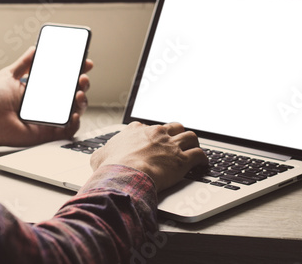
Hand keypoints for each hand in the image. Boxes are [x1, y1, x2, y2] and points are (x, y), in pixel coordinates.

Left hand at [0, 46, 93, 147]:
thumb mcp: (9, 75)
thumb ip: (24, 62)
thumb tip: (35, 48)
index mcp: (43, 88)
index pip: (66, 78)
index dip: (78, 70)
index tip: (85, 62)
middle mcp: (51, 102)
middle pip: (76, 92)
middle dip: (84, 83)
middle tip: (82, 77)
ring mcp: (53, 116)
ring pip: (77, 109)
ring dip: (83, 100)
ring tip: (78, 93)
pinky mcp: (52, 131)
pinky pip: (70, 128)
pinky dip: (76, 122)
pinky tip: (74, 114)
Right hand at [90, 122, 207, 191]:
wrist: (125, 174)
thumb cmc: (112, 166)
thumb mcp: (99, 156)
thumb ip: (102, 153)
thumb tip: (99, 156)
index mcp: (137, 130)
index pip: (149, 127)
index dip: (153, 134)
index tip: (154, 140)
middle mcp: (156, 133)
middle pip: (174, 127)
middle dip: (177, 133)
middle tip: (177, 141)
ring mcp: (170, 145)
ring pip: (190, 136)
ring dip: (193, 142)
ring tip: (193, 147)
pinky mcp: (181, 160)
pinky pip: (198, 155)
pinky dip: (203, 158)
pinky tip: (203, 163)